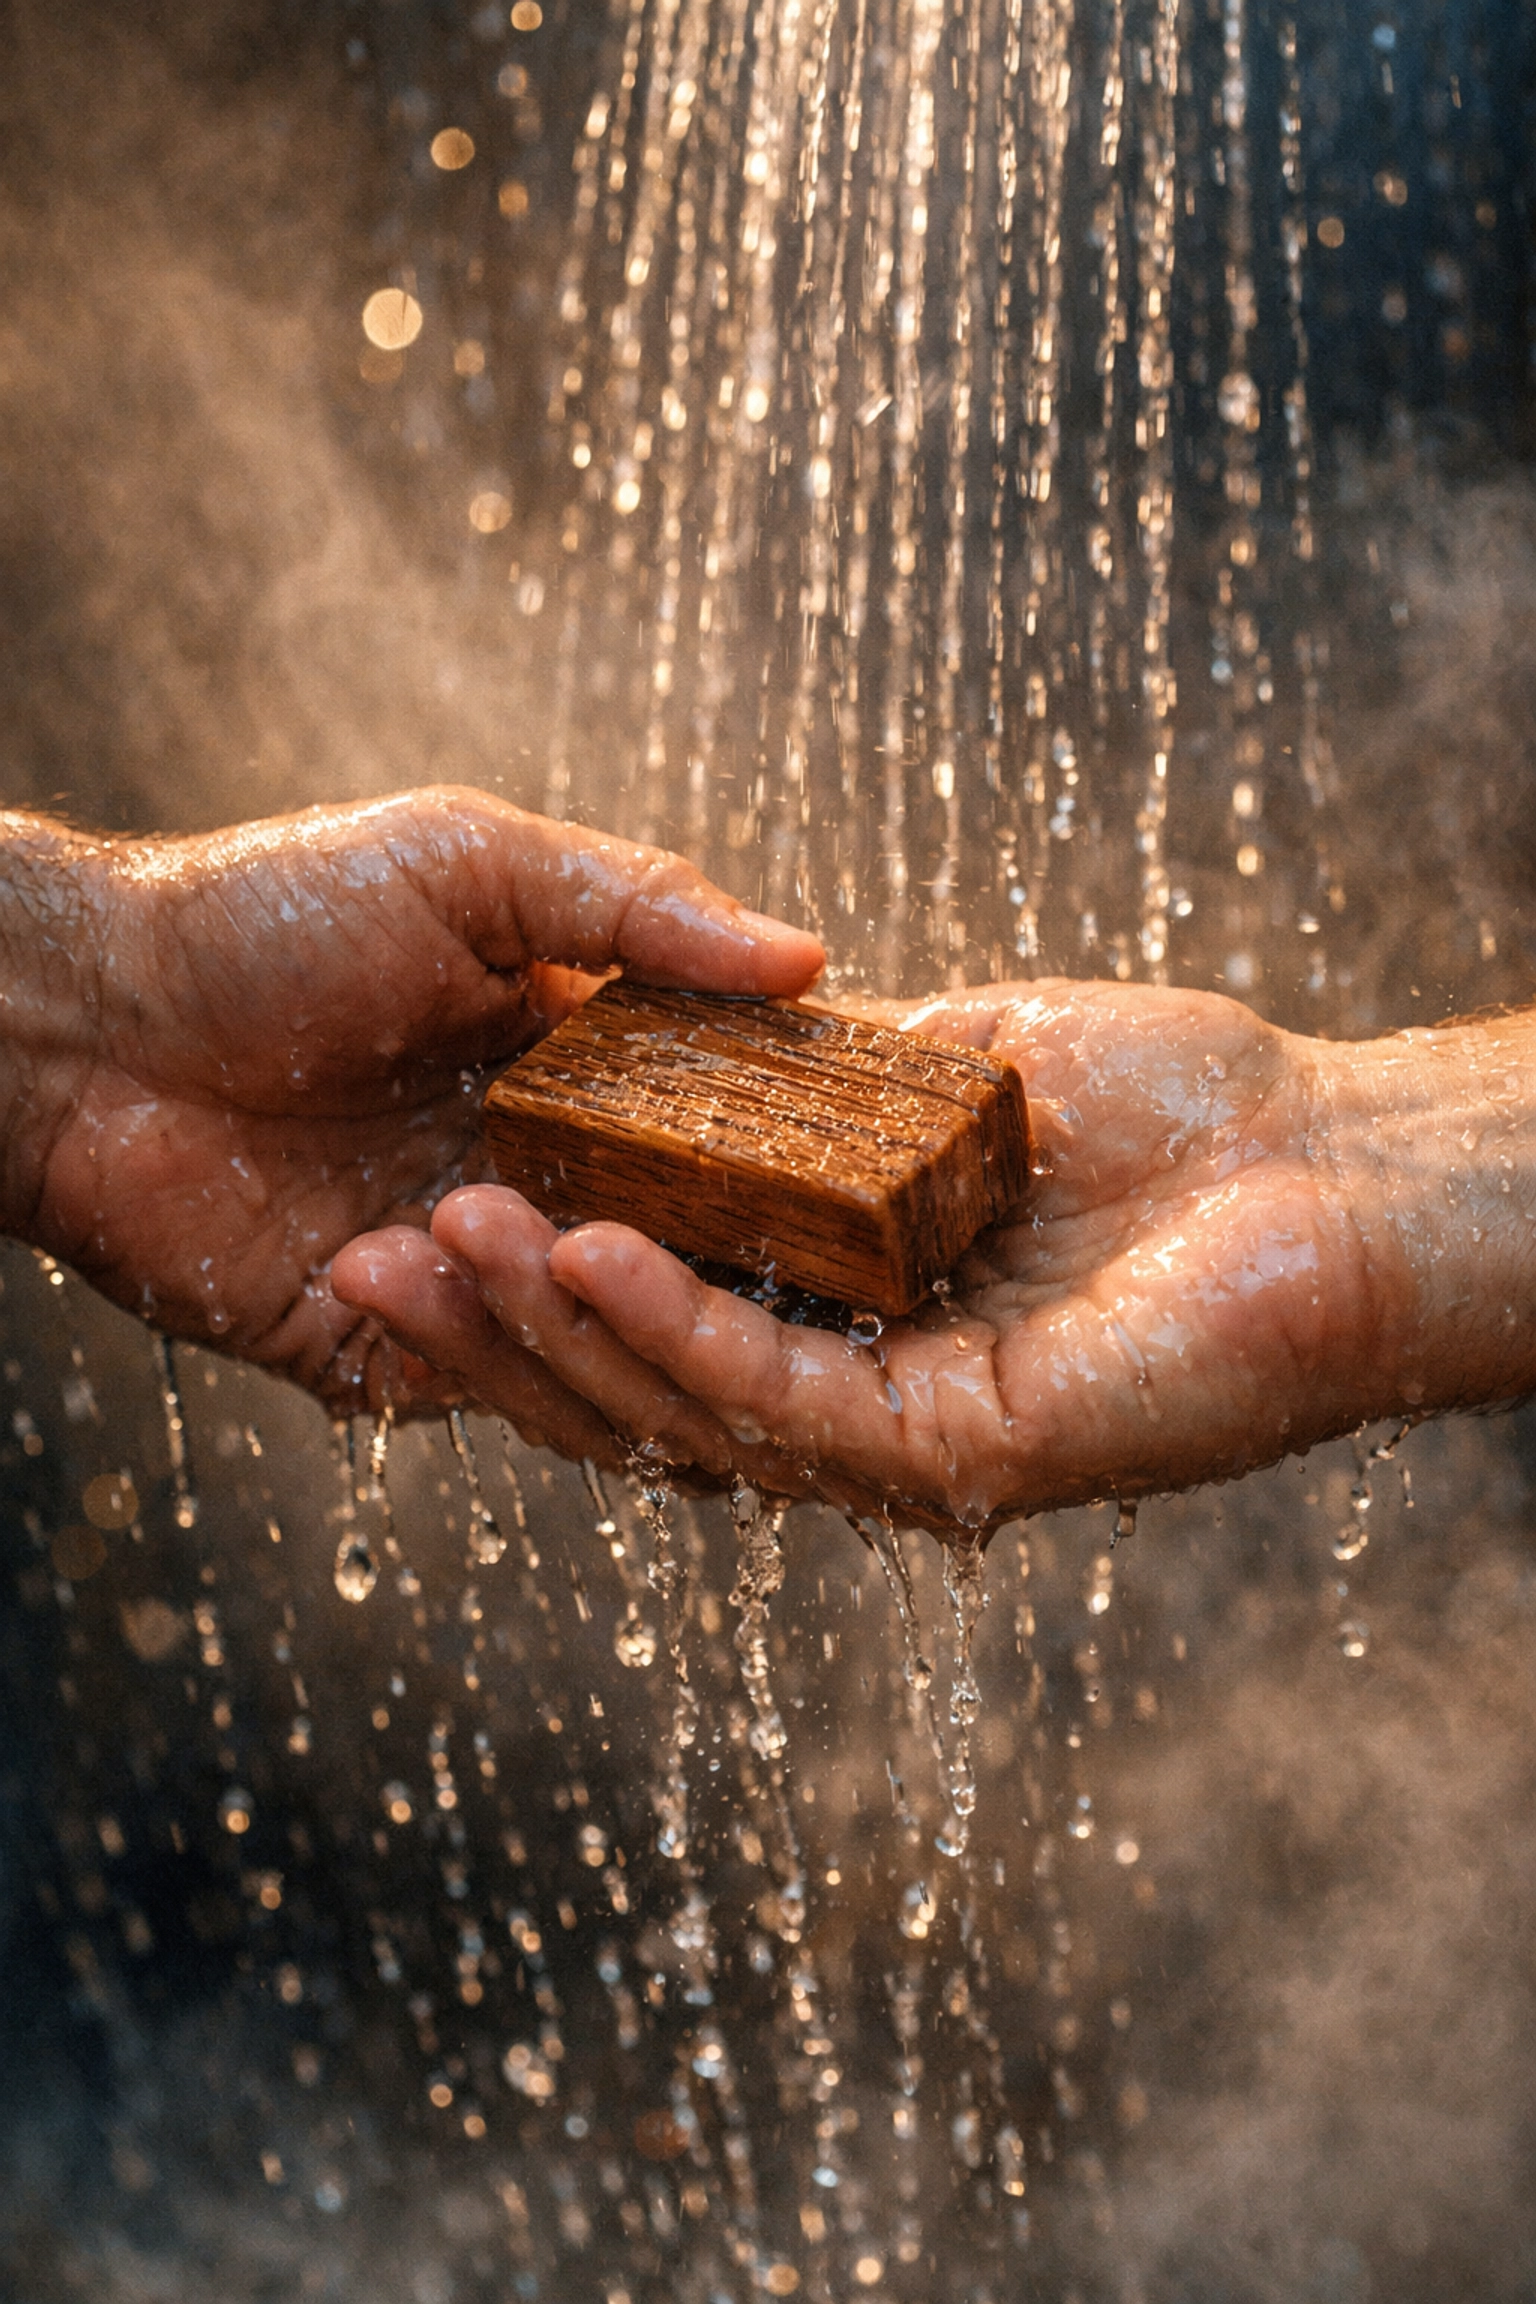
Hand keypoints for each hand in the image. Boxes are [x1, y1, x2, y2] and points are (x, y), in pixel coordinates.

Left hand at [3, 789, 821, 1418]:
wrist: (80, 1017)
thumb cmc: (267, 916)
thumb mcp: (469, 864)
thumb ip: (640, 907)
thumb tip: (808, 958)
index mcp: (581, 1080)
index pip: (721, 1149)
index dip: (787, 1172)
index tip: (852, 1180)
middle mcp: (539, 1187)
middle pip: (668, 1271)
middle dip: (697, 1272)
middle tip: (717, 1253)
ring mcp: (462, 1277)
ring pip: (574, 1350)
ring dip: (554, 1303)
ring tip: (504, 1222)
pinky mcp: (372, 1350)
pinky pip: (453, 1386)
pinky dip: (451, 1346)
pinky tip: (389, 1257)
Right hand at [334, 981, 1535, 1531]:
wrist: (1330, 1164)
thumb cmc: (1171, 1111)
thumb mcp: (945, 1065)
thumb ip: (818, 1080)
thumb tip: (697, 1034)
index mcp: (836, 1315)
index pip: (640, 1317)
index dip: (518, 1274)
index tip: (401, 1200)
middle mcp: (851, 1398)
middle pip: (628, 1384)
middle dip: (487, 1324)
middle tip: (357, 1256)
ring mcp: (897, 1441)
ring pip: (676, 1405)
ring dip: (546, 1326)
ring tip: (433, 1244)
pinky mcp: (956, 1454)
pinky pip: (778, 1394)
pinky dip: (669, 1328)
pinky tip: (581, 1254)